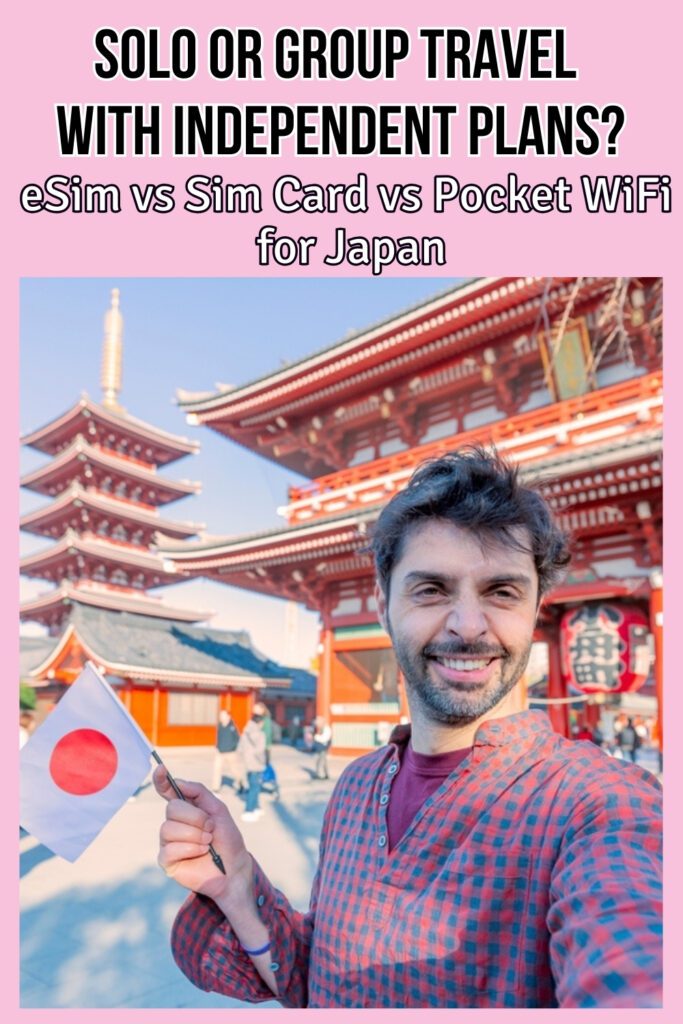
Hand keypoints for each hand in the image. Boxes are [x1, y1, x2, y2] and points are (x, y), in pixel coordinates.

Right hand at [154, 767, 251, 901]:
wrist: (233, 868)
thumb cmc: (227, 839)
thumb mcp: (218, 810)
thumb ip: (199, 792)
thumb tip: (177, 781)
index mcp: (186, 809)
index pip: (167, 791)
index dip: (161, 780)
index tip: (160, 769)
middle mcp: (174, 823)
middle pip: (172, 809)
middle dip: (195, 817)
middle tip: (210, 828)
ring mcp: (168, 841)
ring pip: (169, 828)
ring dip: (194, 835)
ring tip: (207, 842)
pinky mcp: (167, 860)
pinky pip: (169, 848)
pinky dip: (189, 849)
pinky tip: (199, 853)